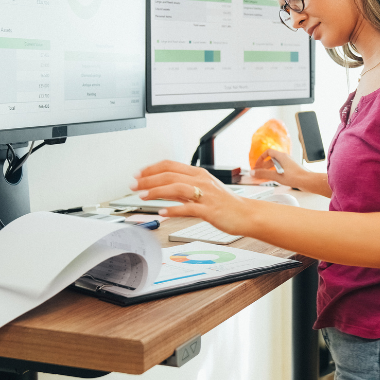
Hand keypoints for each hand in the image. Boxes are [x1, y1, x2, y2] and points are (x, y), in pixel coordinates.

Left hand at [129, 160, 251, 234]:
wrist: (246, 214)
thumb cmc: (226, 203)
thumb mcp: (204, 189)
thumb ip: (184, 188)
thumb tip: (163, 188)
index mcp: (198, 174)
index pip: (170, 165)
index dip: (151, 169)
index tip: (138, 174)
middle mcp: (201, 181)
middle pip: (169, 175)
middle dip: (148, 179)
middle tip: (133, 185)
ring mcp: (205, 195)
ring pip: (176, 188)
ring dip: (156, 191)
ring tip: (142, 196)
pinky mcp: (209, 210)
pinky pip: (188, 208)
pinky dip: (173, 209)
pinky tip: (162, 212)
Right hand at [249, 148, 303, 186]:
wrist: (308, 181)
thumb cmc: (297, 177)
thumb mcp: (277, 176)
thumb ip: (264, 174)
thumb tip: (254, 173)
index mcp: (282, 156)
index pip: (268, 152)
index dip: (261, 158)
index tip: (257, 165)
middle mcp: (285, 158)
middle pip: (271, 159)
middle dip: (263, 165)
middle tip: (258, 172)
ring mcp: (289, 164)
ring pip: (275, 164)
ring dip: (268, 170)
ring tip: (264, 177)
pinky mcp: (291, 170)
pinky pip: (280, 169)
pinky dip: (274, 173)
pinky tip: (273, 179)